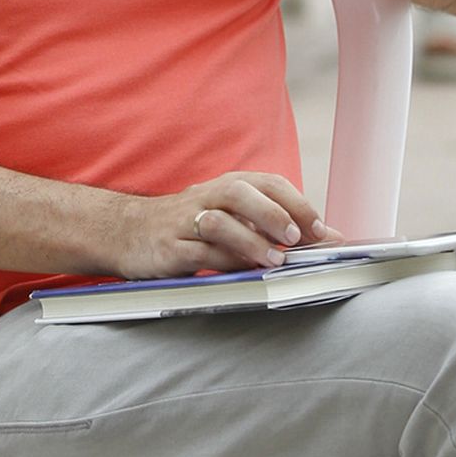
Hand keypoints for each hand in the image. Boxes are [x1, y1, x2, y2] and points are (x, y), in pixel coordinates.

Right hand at [110, 171, 335, 279]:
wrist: (128, 231)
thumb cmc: (189, 225)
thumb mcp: (229, 217)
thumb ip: (272, 225)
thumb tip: (327, 237)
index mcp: (226, 186)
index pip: (268, 183)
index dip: (297, 203)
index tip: (321, 231)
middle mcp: (207, 197)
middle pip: (241, 191)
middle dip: (273, 213)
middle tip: (297, 237)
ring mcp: (185, 221)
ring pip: (219, 222)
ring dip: (250, 240)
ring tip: (274, 260)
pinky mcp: (170, 248)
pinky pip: (197, 253)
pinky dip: (222, 263)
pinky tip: (240, 273)